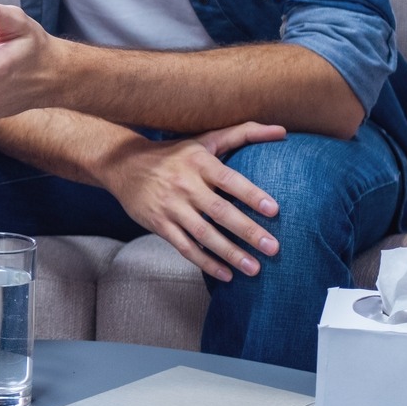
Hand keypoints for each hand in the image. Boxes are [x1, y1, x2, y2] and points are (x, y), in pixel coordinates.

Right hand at [96, 122, 286, 281]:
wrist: (123, 164)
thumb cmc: (174, 153)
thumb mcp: (205, 140)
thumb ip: (244, 133)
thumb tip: (283, 130)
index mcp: (199, 162)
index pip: (229, 180)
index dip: (251, 194)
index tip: (274, 210)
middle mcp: (184, 184)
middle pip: (220, 212)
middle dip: (248, 231)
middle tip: (274, 248)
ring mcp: (170, 207)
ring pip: (203, 234)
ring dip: (230, 253)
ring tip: (254, 268)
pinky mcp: (158, 224)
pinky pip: (184, 247)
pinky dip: (205, 263)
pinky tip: (226, 275)